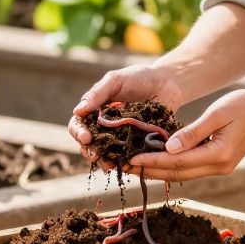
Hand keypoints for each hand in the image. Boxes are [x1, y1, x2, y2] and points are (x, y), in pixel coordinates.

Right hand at [68, 65, 184, 161]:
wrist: (167, 82)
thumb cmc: (139, 77)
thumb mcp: (116, 80)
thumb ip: (97, 94)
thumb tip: (77, 111)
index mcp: (95, 111)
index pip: (79, 124)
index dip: (79, 132)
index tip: (86, 137)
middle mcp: (105, 126)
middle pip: (90, 143)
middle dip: (89, 151)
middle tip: (95, 155)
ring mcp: (121, 136)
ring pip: (107, 153)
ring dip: (104, 161)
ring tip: (107, 166)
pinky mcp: (137, 143)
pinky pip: (128, 155)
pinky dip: (125, 162)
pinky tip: (126, 166)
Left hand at [126, 89, 244, 181]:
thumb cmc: (244, 105)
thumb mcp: (217, 113)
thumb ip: (193, 132)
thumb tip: (169, 148)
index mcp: (218, 155)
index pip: (177, 162)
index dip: (152, 162)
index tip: (130, 160)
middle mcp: (218, 167)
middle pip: (177, 174)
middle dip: (149, 171)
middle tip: (123, 167)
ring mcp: (219, 168)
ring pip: (182, 174)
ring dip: (158, 172)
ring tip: (134, 167)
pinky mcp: (219, 164)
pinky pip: (190, 169)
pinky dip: (171, 167)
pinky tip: (156, 162)